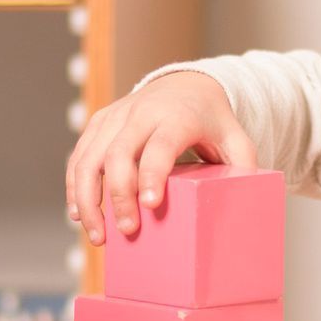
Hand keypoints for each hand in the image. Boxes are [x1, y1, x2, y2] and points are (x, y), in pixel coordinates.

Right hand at [67, 72, 255, 245]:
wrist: (186, 85)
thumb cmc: (211, 121)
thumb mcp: (235, 139)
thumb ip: (243, 167)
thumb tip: (244, 204)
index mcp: (177, 116)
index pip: (160, 145)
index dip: (152, 174)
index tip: (151, 206)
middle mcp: (141, 113)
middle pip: (118, 154)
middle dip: (118, 196)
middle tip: (127, 231)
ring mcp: (115, 116)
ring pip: (89, 157)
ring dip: (87, 199)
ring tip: (97, 236)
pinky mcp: (99, 123)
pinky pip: (79, 156)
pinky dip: (75, 187)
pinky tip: (79, 214)